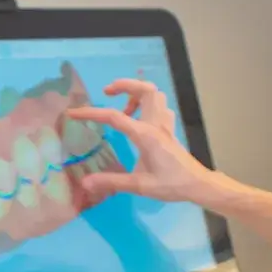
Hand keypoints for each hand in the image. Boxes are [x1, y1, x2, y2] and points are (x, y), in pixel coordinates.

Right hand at [68, 78, 234, 206]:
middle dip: (124, 85)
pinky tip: (139, 119)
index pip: (114, 117)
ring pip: (155, 94)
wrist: (197, 184)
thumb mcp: (140, 186)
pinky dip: (148, 105)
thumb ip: (112, 182)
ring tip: (123, 109)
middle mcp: (156, 124)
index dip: (91, 113)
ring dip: (137, 93)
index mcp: (145, 135)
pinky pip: (160, 106)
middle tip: (108, 93)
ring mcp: (165, 125)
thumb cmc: (171, 184)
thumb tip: (85, 183)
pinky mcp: (170, 129)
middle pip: (145, 89)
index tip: (73, 114)